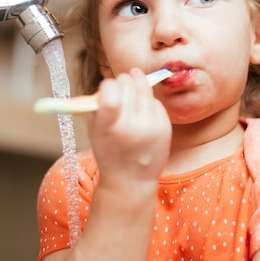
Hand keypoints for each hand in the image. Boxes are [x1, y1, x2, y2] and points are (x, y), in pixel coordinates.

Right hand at [88, 68, 171, 186]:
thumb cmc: (109, 152)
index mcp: (109, 127)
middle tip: (120, 84)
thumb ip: (98, 106)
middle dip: (122, 82)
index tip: (107, 88)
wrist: (131, 178)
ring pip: (144, 89)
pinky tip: (142, 109)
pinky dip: (148, 101)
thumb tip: (110, 82)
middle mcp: (132, 125)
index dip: (108, 85)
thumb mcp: (94, 131)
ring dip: (136, 85)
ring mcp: (151, 125)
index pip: (110, 90)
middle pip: (128, 85)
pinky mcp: (165, 126)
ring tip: (131, 90)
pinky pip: (155, 101)